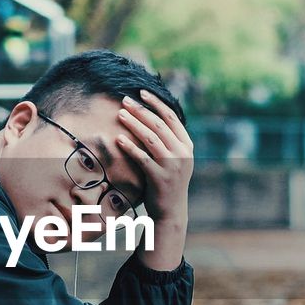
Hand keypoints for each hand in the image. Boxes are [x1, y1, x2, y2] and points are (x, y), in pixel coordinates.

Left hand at [116, 90, 193, 224]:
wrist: (171, 211)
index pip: (171, 117)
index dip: (156, 103)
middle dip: (141, 110)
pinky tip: (118, 139)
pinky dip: (130, 147)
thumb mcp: (176, 159)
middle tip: (125, 100)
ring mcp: (172, 165)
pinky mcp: (160, 177)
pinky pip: (142, 158)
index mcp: (186, 145)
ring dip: (134, 124)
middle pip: (159, 124)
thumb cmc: (168, 182)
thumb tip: (153, 117)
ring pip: (151, 138)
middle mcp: (182, 153)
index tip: (142, 93)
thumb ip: (170, 141)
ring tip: (120, 115)